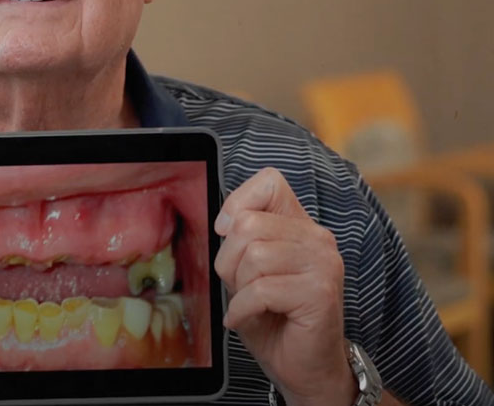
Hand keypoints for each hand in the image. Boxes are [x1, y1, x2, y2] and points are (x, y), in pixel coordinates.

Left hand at [214, 168, 355, 405]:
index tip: (228, 233)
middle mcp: (317, 238)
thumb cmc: (273, 318)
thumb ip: (241, 239)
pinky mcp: (320, 292)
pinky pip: (262, 290)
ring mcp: (323, 263)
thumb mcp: (247, 270)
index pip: (269, 182)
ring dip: (238, 287)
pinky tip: (246, 319)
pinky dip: (243, 309)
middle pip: (248, 224)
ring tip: (249, 303)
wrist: (303, 367)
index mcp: (299, 225)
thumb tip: (224, 221)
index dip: (237, 202)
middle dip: (229, 260)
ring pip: (254, 256)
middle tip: (239, 286)